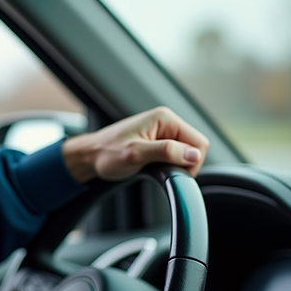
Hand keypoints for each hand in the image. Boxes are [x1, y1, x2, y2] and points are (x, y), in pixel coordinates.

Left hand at [61, 106, 208, 183]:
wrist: (90, 156)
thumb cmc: (107, 153)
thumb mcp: (136, 154)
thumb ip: (166, 152)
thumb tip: (193, 154)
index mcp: (165, 118)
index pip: (200, 142)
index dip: (192, 162)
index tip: (173, 172)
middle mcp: (166, 121)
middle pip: (195, 147)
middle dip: (184, 164)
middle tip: (161, 171)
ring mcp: (163, 131)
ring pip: (186, 153)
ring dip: (175, 164)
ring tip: (153, 167)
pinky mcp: (159, 141)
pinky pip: (176, 155)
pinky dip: (169, 164)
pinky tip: (153, 166)